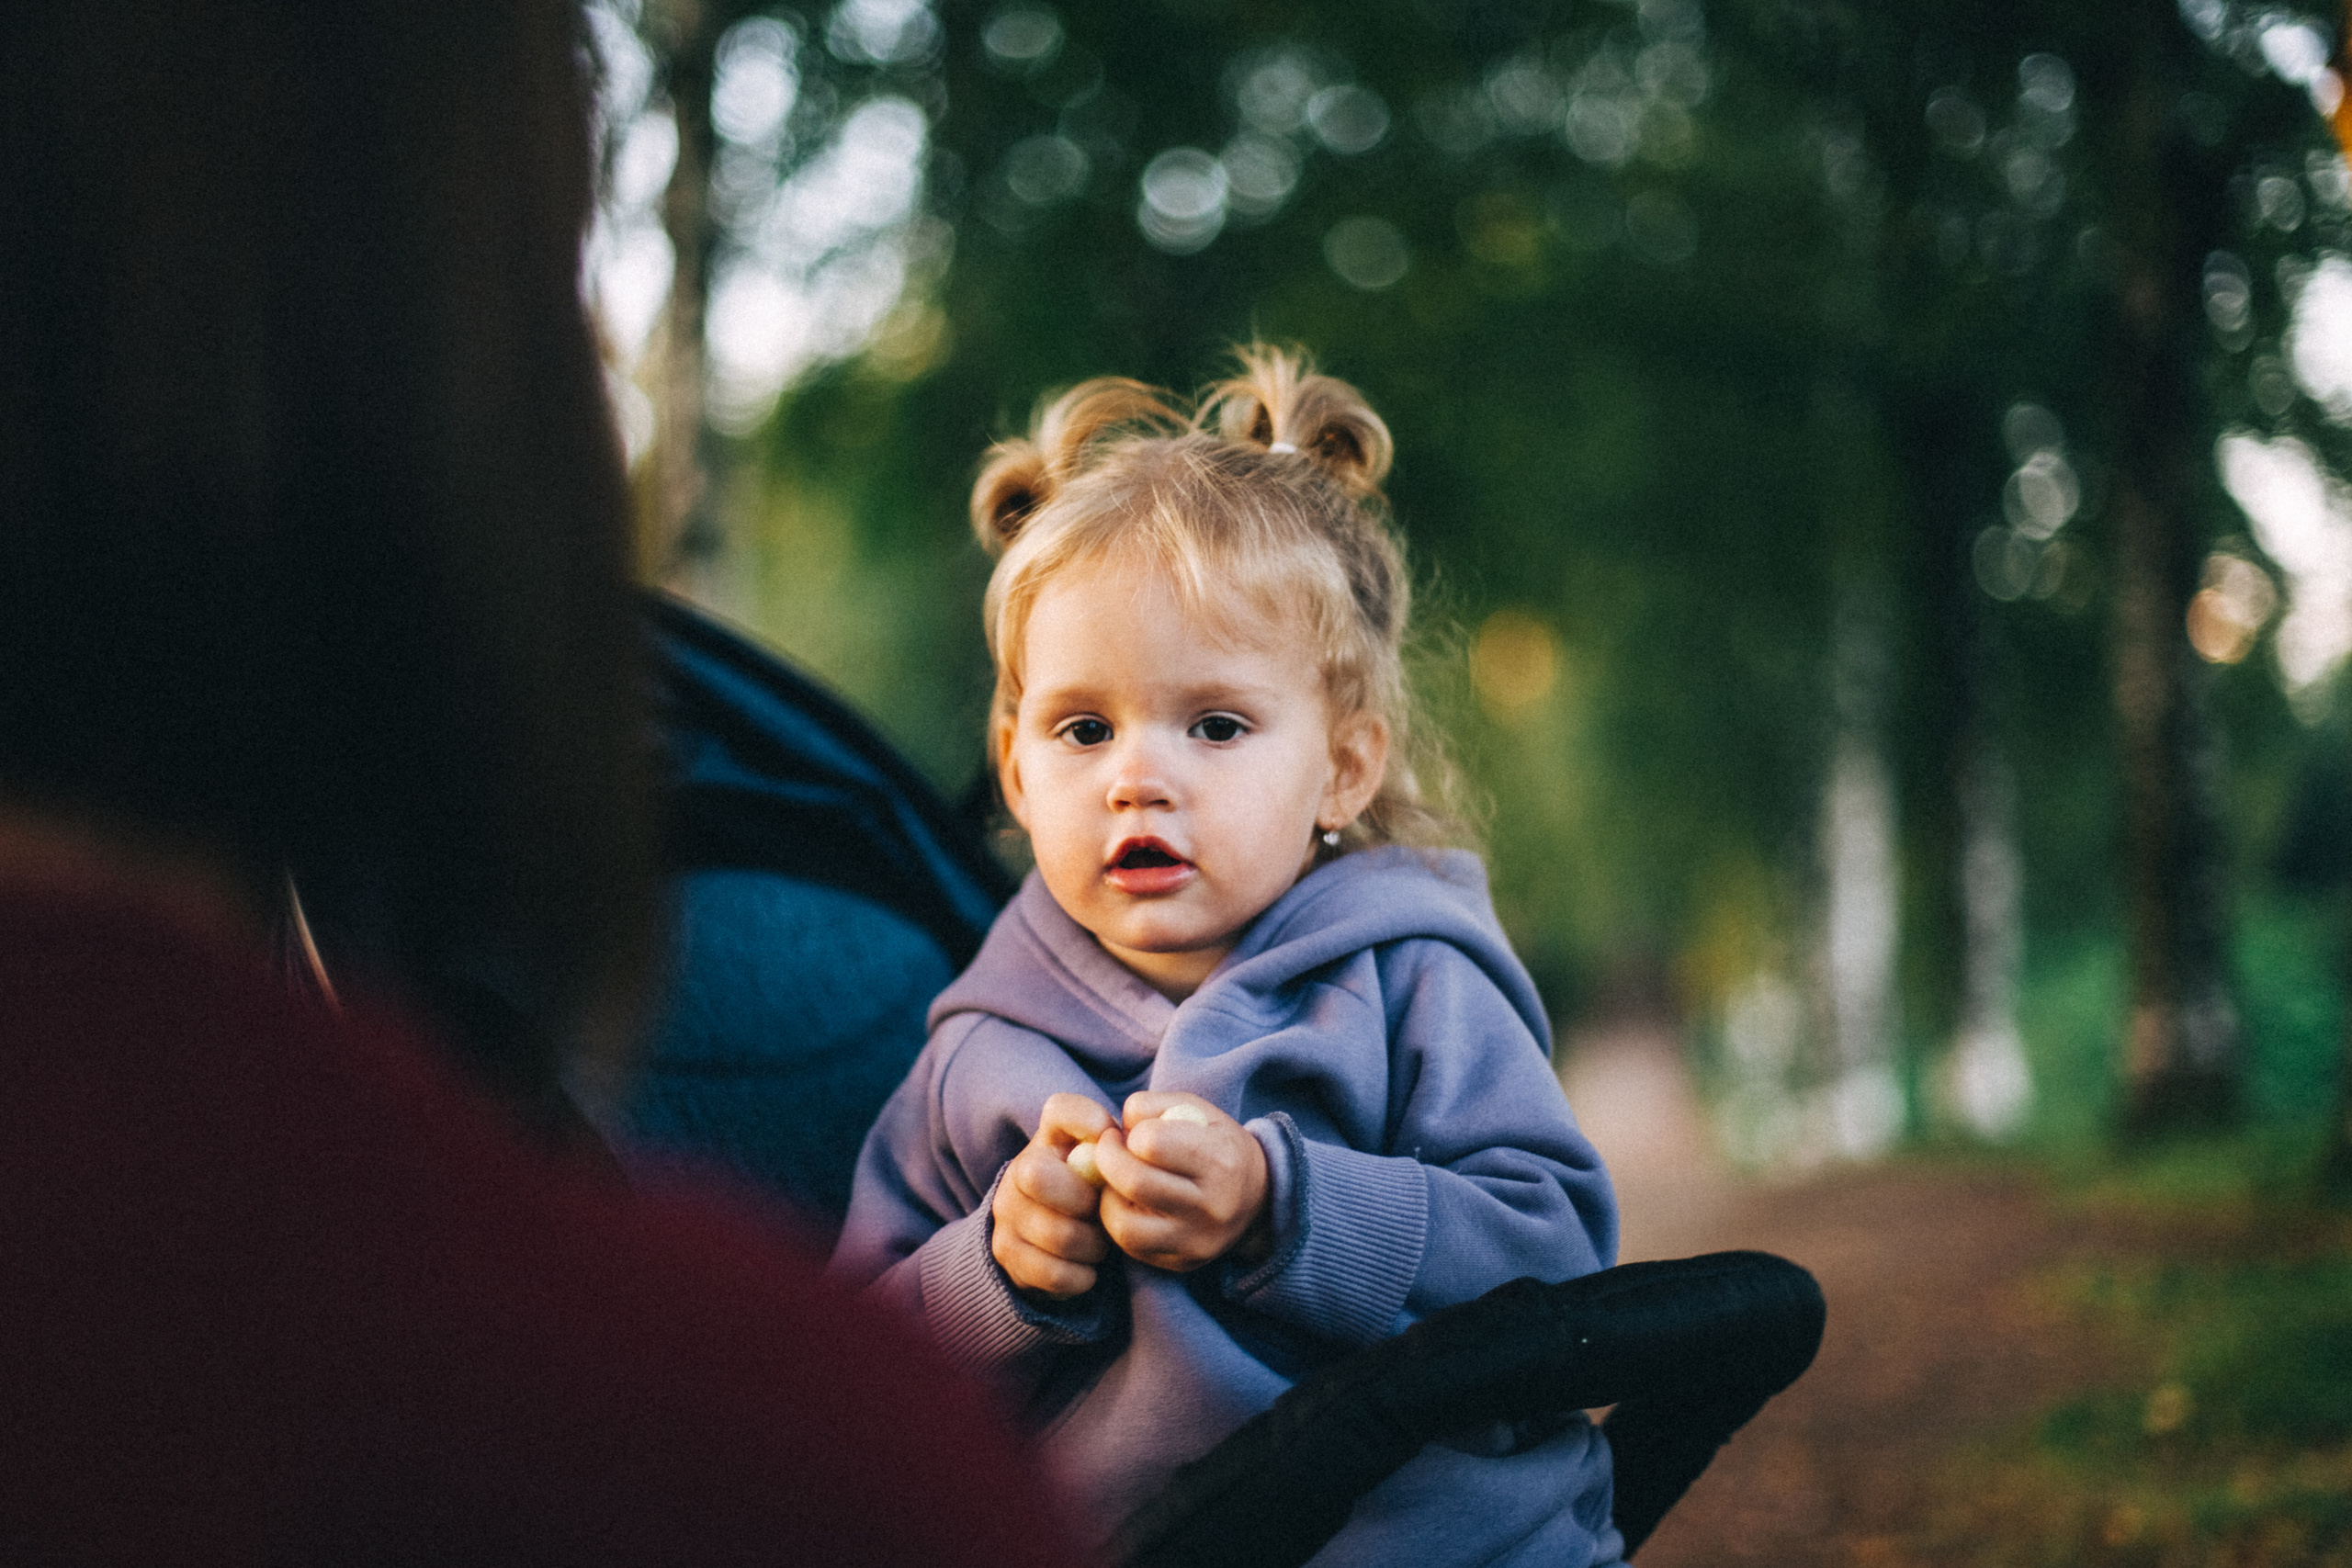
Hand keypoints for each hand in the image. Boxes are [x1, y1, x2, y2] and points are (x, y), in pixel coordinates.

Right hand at [991, 1093, 1115, 1297]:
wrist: (1051, 1241)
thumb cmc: (1093, 1195)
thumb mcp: (1106, 1168)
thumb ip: (1122, 1151)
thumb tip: (1137, 1143)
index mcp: (1050, 1138)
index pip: (1060, 1109)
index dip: (1086, 1121)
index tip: (1109, 1140)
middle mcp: (1019, 1168)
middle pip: (1037, 1174)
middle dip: (1083, 1201)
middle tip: (1103, 1214)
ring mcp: (1007, 1211)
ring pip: (1058, 1233)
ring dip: (1092, 1246)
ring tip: (1100, 1244)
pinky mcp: (1005, 1251)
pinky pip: (1054, 1272)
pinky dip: (1081, 1276)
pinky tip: (1088, 1269)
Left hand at [1093, 1093, 1270, 1272]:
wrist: (1257, 1196)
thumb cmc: (1217, 1145)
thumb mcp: (1196, 1110)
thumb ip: (1153, 1107)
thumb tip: (1118, 1127)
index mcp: (1220, 1161)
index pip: (1152, 1143)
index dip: (1132, 1133)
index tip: (1131, 1133)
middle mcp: (1212, 1207)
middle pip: (1134, 1183)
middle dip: (1107, 1160)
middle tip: (1109, 1150)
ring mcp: (1197, 1241)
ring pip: (1125, 1225)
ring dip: (1108, 1197)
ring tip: (1117, 1182)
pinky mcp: (1182, 1262)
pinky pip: (1131, 1247)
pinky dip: (1119, 1222)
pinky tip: (1129, 1204)